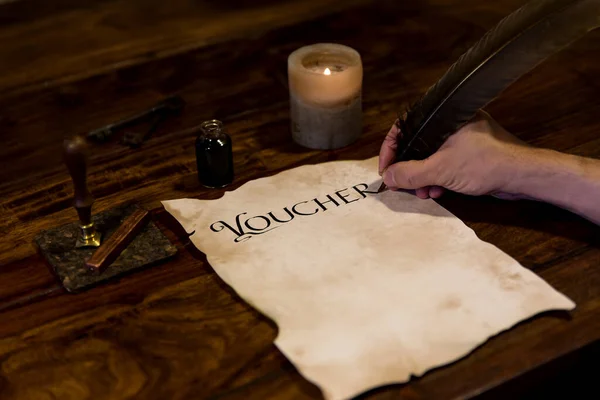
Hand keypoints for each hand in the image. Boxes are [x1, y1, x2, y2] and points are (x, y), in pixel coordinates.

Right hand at [378, 110, 533, 198]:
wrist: (522, 175)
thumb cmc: (486, 163)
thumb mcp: (440, 170)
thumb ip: (410, 173)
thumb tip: (388, 176)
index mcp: (443, 117)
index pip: (404, 128)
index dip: (390, 150)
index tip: (386, 170)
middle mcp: (451, 124)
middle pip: (416, 144)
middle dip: (408, 168)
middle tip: (402, 185)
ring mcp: (461, 138)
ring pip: (430, 156)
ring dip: (422, 176)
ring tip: (423, 192)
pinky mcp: (470, 152)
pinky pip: (444, 162)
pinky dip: (437, 176)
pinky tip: (438, 191)